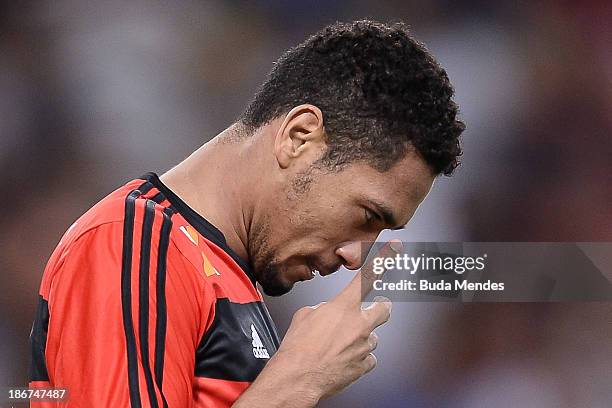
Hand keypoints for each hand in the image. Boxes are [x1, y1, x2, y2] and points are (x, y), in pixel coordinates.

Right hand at [234, 240, 400, 406]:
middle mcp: (359, 324)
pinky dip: (358, 358)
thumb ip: (323, 309)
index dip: (384, 258)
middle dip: (380, 307)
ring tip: (341, 345)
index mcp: (344, 306)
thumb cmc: (298, 347)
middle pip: (384, 308)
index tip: (395, 247)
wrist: (298, 377)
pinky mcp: (364, 365)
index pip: (368, 276)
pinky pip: (368, 358)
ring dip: (361, 338)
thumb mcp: (305, 315)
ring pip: (373, 336)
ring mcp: (364, 346)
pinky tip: (344, 359)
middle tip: (372, 309)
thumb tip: (327, 313)